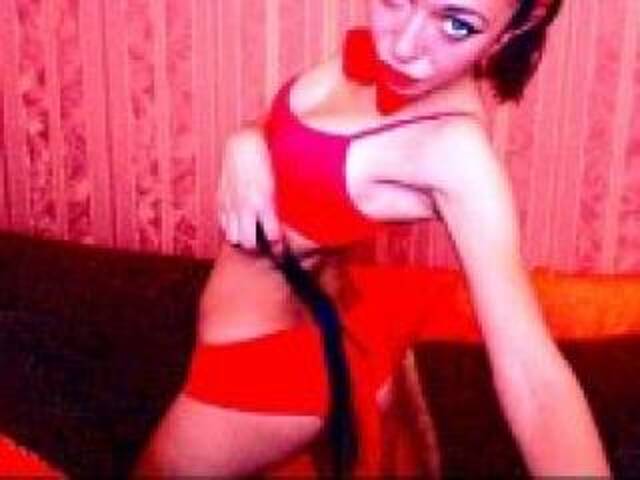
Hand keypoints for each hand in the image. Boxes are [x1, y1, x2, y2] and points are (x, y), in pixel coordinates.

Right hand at [217, 128, 282, 250]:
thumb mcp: (283, 180)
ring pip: (233, 237)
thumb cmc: (268, 159)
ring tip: (253, 236)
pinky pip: (222, 225)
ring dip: (243, 239)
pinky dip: (231, 229)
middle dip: (258, 247)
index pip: (272, 237)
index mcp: (264, 201)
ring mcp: (231, 203)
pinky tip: (241, 225)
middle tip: (267, 246)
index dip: (279, 246)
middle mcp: (245, 206)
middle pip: (249, 243)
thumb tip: (306, 217)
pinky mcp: (221, 199)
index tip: (283, 246)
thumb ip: (291, 201)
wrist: (244, 144)